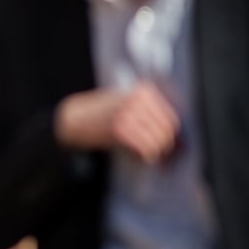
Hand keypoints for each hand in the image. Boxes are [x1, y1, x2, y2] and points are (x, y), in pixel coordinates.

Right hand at [54, 82, 178, 163]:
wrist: (73, 119)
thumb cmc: (102, 113)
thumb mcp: (126, 102)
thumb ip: (149, 110)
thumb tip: (175, 130)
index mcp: (143, 91)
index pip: (171, 117)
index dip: (172, 134)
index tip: (172, 144)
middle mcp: (137, 101)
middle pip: (167, 129)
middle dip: (166, 145)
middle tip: (163, 154)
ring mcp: (128, 114)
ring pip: (157, 141)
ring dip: (156, 152)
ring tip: (151, 156)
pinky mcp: (120, 130)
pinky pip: (144, 149)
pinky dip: (145, 156)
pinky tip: (141, 157)